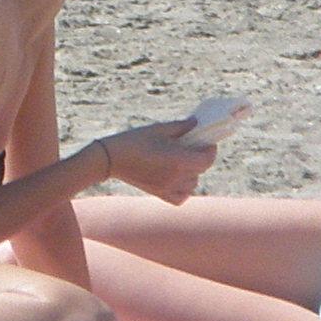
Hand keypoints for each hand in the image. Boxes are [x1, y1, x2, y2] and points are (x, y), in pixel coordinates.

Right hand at [93, 118, 216, 204]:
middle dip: (201, 158)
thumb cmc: (134, 140)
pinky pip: (181, 197)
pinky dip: (184, 190)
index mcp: (178, 160)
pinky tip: (177, 179)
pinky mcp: (159, 194)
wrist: (110, 159)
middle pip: (201, 170)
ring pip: (193, 184)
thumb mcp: (158, 129)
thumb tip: (196, 123)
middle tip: (193, 147)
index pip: (207, 159)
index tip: (208, 142)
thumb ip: (180, 127)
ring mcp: (168, 188)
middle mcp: (176, 177)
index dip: (210, 150)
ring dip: (193, 173)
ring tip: (183, 161)